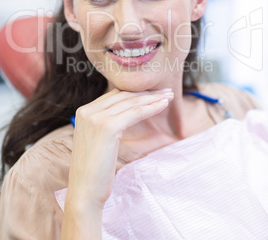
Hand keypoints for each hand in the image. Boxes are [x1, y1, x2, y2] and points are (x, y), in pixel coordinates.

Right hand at [67, 88, 173, 209]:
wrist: (85, 192)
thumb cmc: (94, 172)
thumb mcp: (98, 140)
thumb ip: (106, 124)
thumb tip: (124, 114)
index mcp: (84, 112)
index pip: (115, 95)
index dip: (135, 92)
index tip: (153, 92)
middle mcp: (87, 110)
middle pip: (123, 95)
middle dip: (147, 92)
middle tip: (166, 91)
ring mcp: (96, 117)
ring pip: (131, 102)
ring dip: (153, 98)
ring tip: (169, 96)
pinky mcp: (107, 126)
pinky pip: (135, 112)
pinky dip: (151, 107)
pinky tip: (163, 105)